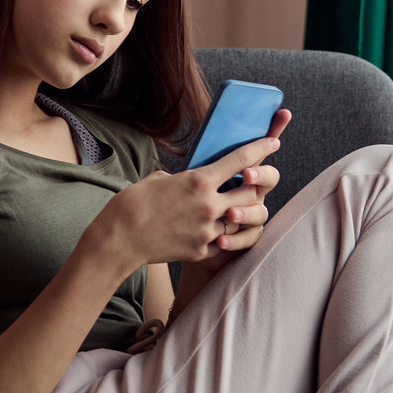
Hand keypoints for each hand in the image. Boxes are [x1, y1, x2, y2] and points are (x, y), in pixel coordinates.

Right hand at [92, 111, 288, 274]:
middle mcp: (209, 205)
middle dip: (255, 186)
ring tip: (232, 210)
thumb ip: (184, 178)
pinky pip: (223, 242)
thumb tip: (191, 182)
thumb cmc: (133, 203)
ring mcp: (208, 231)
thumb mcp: (159, 179)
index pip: (240, 160)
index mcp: (199, 180)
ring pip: (240, 220)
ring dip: (239, 213)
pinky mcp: (202, 251)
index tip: (273, 141)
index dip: (261, 148)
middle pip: (250, 193)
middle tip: (254, 182)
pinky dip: (222, 236)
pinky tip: (211, 232)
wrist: (119, 239)